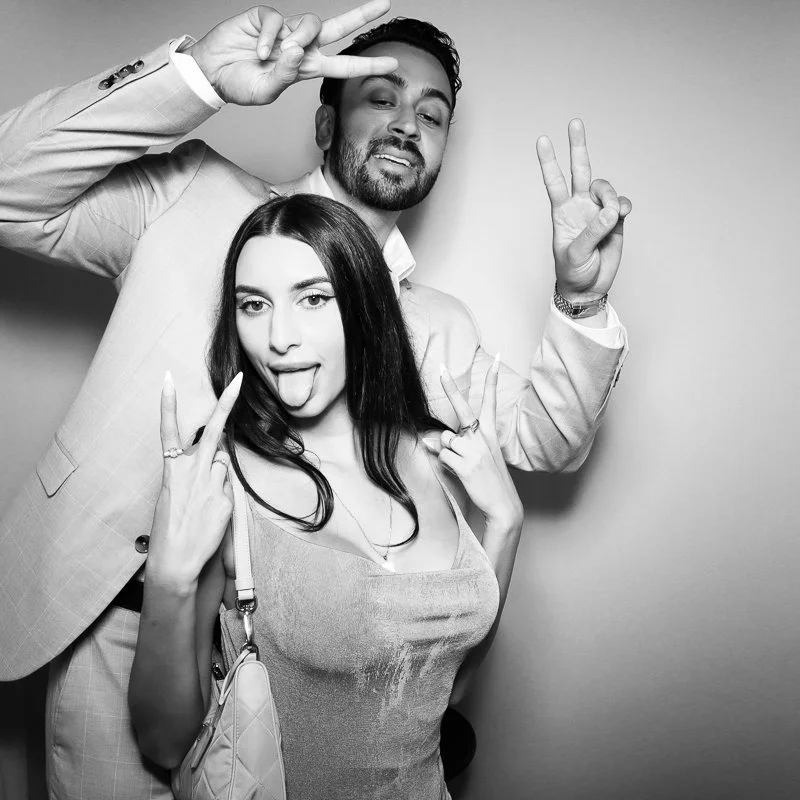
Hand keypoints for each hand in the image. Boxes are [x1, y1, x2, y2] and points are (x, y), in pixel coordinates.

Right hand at [148, 372, 241, 586]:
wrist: (177, 561)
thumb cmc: (170, 531)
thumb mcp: (172, 497)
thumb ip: (194, 474)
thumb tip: (217, 462)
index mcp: (172, 470)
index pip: (169, 431)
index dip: (168, 404)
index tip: (167, 379)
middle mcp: (192, 472)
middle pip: (214, 432)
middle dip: (227, 403)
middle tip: (239, 379)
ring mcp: (211, 484)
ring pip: (224, 466)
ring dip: (218, 476)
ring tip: (203, 503)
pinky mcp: (226, 499)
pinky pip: (229, 489)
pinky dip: (223, 497)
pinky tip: (212, 515)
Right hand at [186, 1, 397, 105]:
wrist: (212, 73)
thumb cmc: (240, 85)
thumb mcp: (267, 91)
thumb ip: (285, 75)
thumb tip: (297, 50)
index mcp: (306, 68)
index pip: (343, 66)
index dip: (367, 65)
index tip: (392, 64)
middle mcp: (300, 46)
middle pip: (337, 27)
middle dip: (361, 15)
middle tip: (385, 4)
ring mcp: (285, 30)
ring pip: (310, 23)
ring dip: (299, 38)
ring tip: (279, 55)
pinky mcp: (266, 17)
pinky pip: (277, 21)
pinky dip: (269, 38)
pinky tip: (258, 51)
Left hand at [425, 358, 522, 528]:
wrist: (503, 505)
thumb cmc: (491, 480)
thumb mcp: (479, 458)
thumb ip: (457, 445)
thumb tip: (429, 440)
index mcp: (490, 433)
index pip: (491, 402)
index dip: (493, 381)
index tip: (497, 360)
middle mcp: (483, 438)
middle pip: (462, 409)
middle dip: (451, 388)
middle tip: (441, 369)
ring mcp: (475, 450)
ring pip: (446, 440)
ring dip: (447, 452)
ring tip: (462, 465)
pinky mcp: (466, 465)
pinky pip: (444, 456)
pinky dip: (446, 463)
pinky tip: (459, 472)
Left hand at [536, 119, 632, 301]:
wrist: (589, 288)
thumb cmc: (573, 272)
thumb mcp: (575, 254)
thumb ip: (592, 232)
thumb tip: (610, 211)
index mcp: (561, 213)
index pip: (554, 182)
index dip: (549, 161)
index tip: (542, 140)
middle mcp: (579, 206)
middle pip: (579, 170)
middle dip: (578, 146)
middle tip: (575, 122)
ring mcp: (597, 211)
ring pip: (604, 187)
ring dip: (608, 195)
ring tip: (611, 214)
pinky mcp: (615, 220)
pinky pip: (621, 203)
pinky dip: (622, 205)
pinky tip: (621, 214)